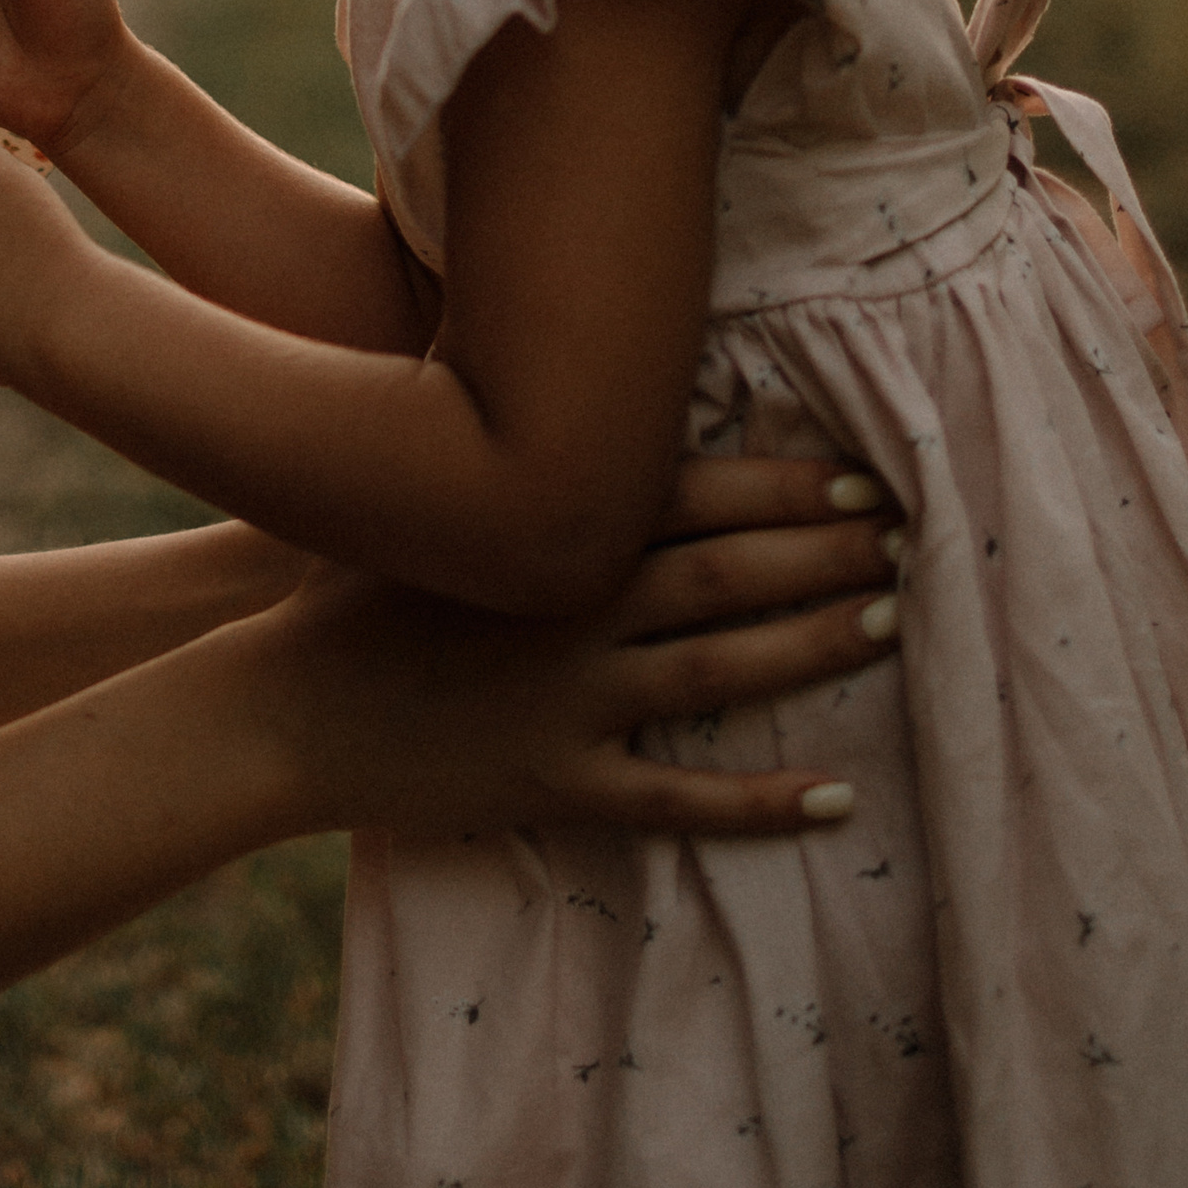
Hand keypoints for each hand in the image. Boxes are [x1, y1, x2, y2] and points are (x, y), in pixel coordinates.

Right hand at [255, 457, 898, 842]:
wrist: (274, 702)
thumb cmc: (338, 588)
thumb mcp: (410, 495)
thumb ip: (484, 454)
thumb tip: (537, 384)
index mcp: (543, 530)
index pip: (687, 492)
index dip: (781, 486)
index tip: (862, 477)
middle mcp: (571, 605)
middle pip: (726, 571)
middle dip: (825, 553)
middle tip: (914, 538)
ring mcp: (568, 697)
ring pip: (719, 668)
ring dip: (812, 645)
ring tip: (893, 623)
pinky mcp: (554, 779)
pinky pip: (677, 798)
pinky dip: (762, 804)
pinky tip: (839, 802)